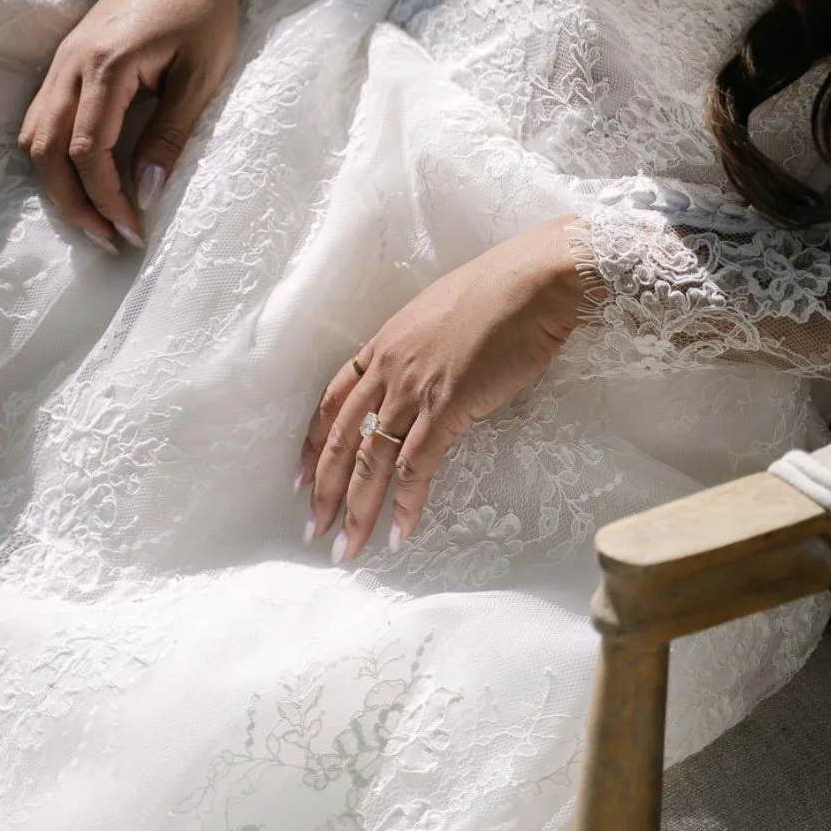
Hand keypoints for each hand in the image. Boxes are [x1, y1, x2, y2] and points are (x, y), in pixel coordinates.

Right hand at [18, 0, 250, 251]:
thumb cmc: (207, 8)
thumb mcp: (201, 78)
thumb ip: (170, 136)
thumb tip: (147, 194)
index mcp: (105, 65)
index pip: (89, 153)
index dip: (109, 201)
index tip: (136, 233)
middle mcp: (71, 61)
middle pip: (46, 151)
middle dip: (74, 203)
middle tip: (110, 240)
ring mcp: (63, 56)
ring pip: (34, 134)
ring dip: (57, 183)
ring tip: (96, 217)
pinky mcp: (68, 55)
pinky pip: (42, 115)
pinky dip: (54, 154)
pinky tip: (84, 177)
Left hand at [296, 218, 594, 560]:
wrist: (532, 280)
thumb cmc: (499, 293)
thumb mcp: (441, 318)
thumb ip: (422, 350)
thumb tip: (427, 372)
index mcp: (382, 345)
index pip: (332, 403)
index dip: (312, 443)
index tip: (298, 477)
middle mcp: (387, 369)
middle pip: (340, 441)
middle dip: (322, 491)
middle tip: (311, 530)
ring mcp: (414, 389)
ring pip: (371, 462)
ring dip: (357, 512)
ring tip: (346, 550)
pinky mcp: (448, 407)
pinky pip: (417, 466)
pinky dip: (406, 504)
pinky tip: (401, 533)